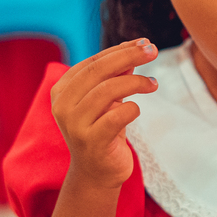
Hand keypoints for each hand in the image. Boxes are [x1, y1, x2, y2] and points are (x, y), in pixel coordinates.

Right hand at [50, 39, 158, 189]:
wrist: (97, 173)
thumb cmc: (103, 130)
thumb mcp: (108, 99)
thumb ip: (116, 74)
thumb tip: (137, 46)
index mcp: (62, 91)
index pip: (93, 62)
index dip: (120, 50)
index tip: (144, 43)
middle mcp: (63, 106)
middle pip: (98, 70)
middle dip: (128, 56)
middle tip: (152, 51)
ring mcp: (74, 125)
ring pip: (107, 90)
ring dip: (136, 82)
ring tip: (153, 84)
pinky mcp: (91, 142)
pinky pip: (116, 116)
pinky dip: (132, 108)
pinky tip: (137, 110)